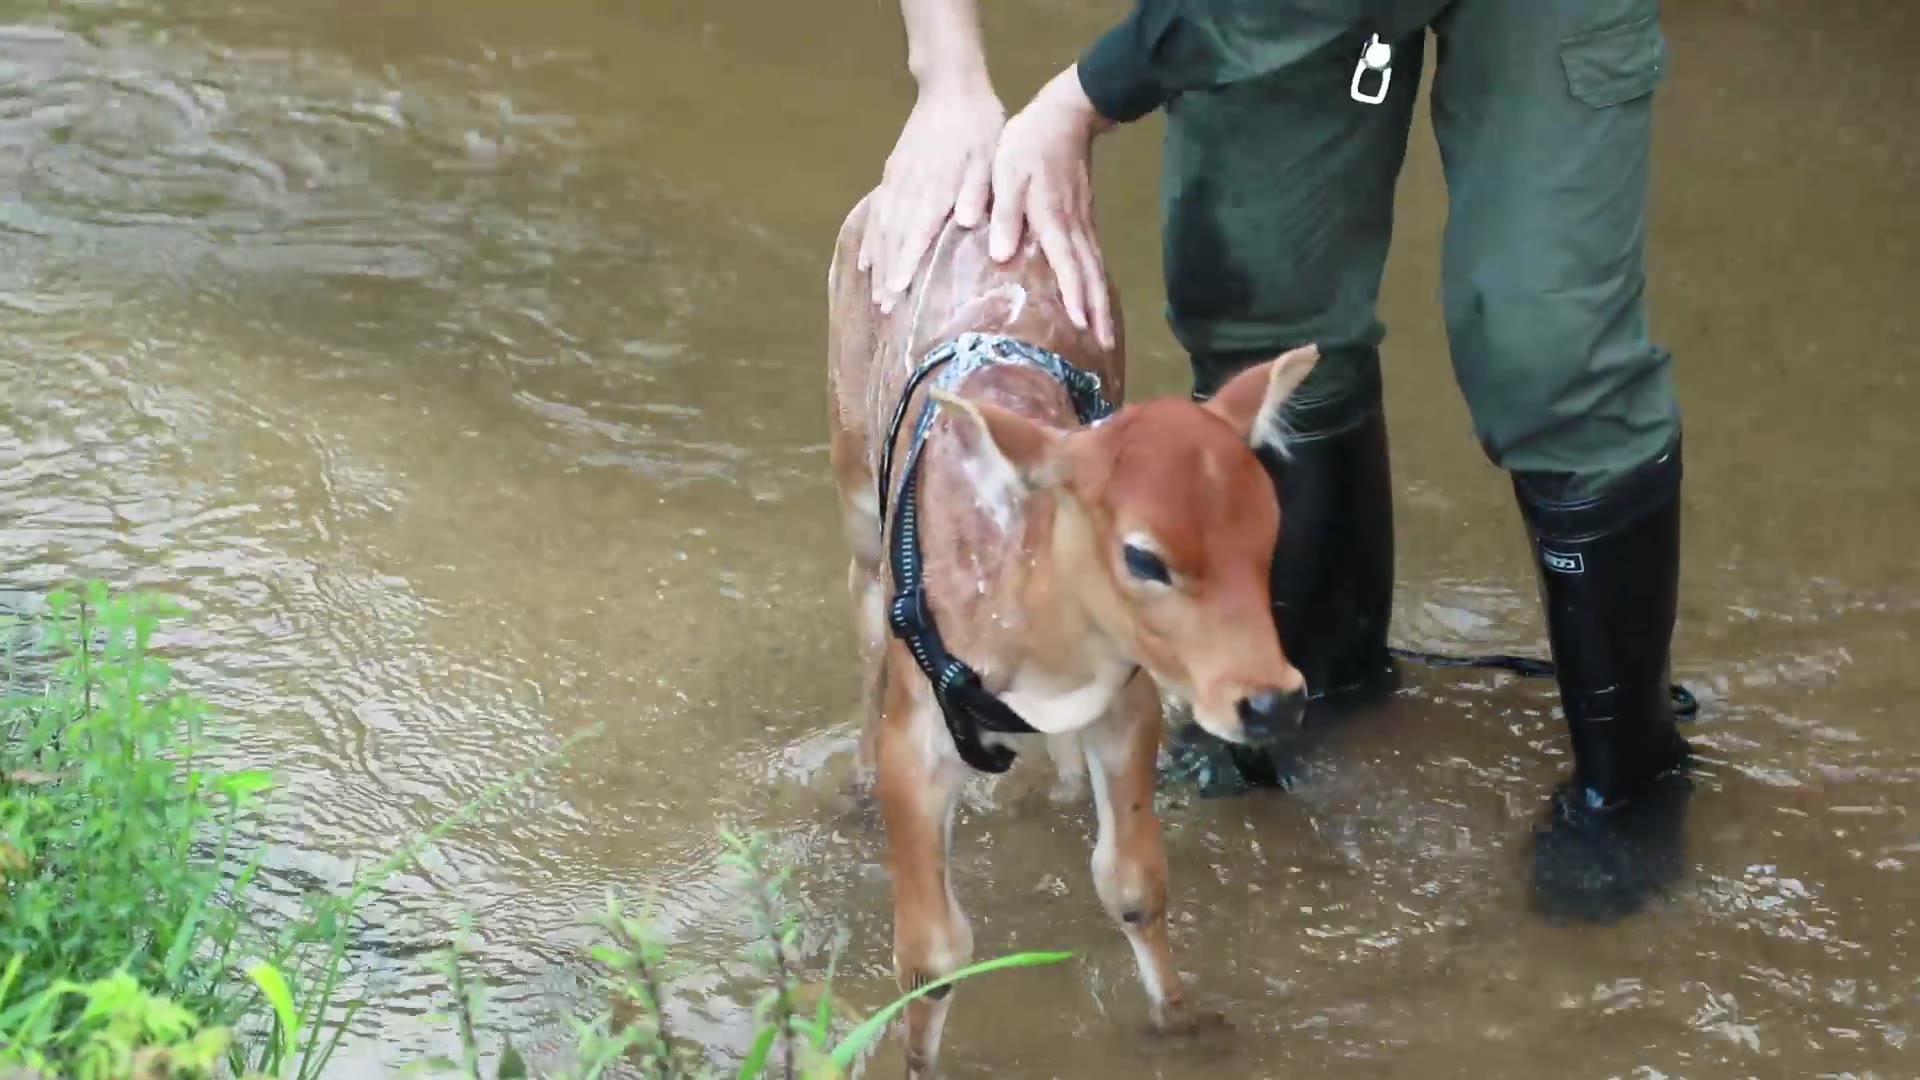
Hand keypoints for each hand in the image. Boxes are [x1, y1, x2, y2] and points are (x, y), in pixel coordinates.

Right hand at [859, 83, 1005, 310]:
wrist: (950, 89)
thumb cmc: (978, 126)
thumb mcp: (990, 156)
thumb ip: (979, 190)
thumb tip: (969, 222)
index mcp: (935, 190)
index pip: (916, 235)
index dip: (905, 265)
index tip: (897, 293)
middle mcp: (910, 190)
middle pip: (894, 239)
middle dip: (888, 275)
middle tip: (884, 310)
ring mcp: (897, 183)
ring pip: (882, 229)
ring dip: (878, 263)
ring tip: (874, 294)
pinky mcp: (893, 175)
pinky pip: (877, 213)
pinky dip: (870, 239)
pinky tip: (866, 259)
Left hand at [988, 64, 1115, 348]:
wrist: (1065, 115)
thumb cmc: (1028, 145)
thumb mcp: (1006, 174)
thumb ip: (1005, 214)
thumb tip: (1002, 255)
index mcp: (1053, 221)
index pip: (1067, 266)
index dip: (1074, 298)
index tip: (1082, 328)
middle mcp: (1074, 229)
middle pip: (1090, 276)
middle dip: (1098, 312)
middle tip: (1104, 347)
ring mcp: (1083, 225)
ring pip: (1096, 270)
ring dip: (1102, 303)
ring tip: (1106, 334)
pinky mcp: (1084, 220)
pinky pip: (1094, 259)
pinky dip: (1099, 283)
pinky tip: (1097, 298)